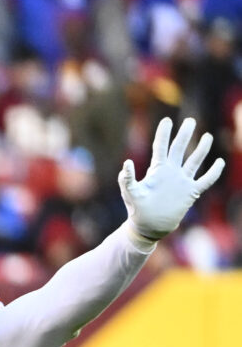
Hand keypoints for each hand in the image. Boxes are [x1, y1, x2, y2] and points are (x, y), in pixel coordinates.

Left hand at [119, 117, 224, 241]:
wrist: (149, 226)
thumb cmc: (137, 209)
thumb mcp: (130, 193)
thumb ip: (127, 179)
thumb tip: (126, 163)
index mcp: (156, 170)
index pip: (161, 147)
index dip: (163, 134)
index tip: (166, 120)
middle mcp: (171, 172)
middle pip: (179, 149)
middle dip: (184, 135)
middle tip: (190, 120)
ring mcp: (182, 181)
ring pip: (194, 161)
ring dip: (201, 149)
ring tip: (207, 136)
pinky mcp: (191, 193)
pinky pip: (205, 180)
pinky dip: (213, 172)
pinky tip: (219, 162)